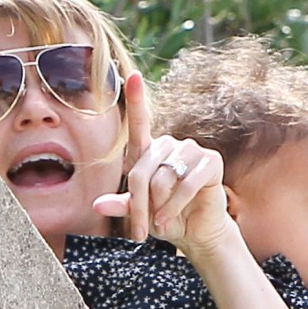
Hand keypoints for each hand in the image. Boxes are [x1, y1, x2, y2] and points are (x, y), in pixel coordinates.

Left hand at [93, 71, 228, 253]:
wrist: (195, 232)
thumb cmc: (165, 217)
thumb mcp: (139, 212)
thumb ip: (121, 205)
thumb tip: (97, 205)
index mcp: (150, 152)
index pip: (140, 123)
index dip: (136, 100)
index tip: (134, 76)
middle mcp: (170, 145)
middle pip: (142, 171)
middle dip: (139, 205)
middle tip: (140, 231)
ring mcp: (191, 150)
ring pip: (163, 179)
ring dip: (159, 207)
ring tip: (161, 222)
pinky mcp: (211, 162)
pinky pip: (186, 185)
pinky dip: (174, 207)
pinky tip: (170, 220)